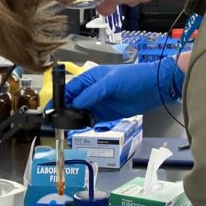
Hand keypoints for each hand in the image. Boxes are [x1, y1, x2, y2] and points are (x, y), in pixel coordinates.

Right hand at [63, 58, 184, 122]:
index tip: (52, 108)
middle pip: (72, 102)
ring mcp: (97, 103)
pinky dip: (84, 124)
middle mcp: (91, 91)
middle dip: (64, 110)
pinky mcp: (104, 114)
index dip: (60, 98)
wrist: (153, 88)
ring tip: (65, 127)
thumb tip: (75, 104)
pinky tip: (79, 128)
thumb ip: (92, 93)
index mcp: (90, 78)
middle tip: (56, 121)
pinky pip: (90, 120)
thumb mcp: (111, 82)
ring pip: (79, 112)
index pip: (70, 89)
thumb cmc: (133, 77)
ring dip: (73, 119)